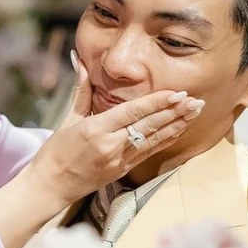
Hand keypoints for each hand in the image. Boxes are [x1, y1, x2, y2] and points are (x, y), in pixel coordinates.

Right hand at [27, 51, 202, 207]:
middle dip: (174, 112)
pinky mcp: (123, 171)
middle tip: (196, 100)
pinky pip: (149, 152)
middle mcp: (110, 146)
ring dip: (177, 125)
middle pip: (149, 125)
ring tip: (195, 112)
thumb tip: (80, 61)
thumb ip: (82, 90)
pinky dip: (165, 139)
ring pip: (154, 139)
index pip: (133, 112)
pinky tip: (179, 129)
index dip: (157, 102)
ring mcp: (119, 160)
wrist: (51, 186)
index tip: (176, 93)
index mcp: (95, 130)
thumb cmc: (55, 153)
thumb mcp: (68, 119)